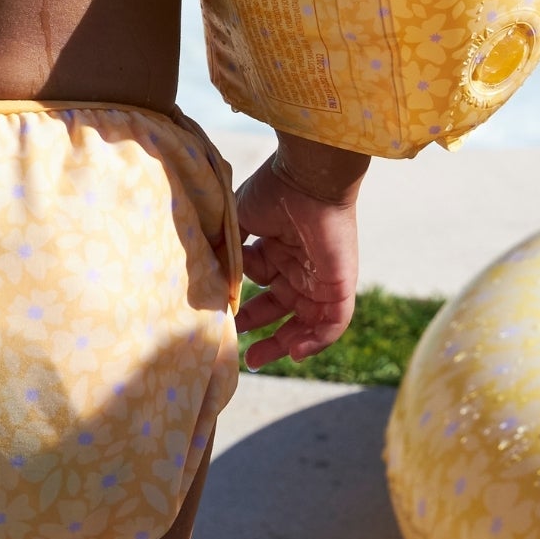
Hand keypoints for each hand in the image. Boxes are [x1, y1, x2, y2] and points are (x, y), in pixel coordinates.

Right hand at [233, 136, 367, 370]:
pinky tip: (293, 352)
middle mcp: (299, 268)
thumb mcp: (238, 221)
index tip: (218, 316)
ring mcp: (320, 279)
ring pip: (305, 322)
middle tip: (238, 349)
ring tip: (256, 359)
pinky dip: (316, 341)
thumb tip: (200, 269)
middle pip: (280, 310)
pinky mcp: (339, 286)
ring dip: (283, 343)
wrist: (307, 179)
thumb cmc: (273, 192)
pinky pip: (332, 324)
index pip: (259, 287)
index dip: (239, 303)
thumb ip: (224, 246)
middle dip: (260, 332)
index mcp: (277, 252)